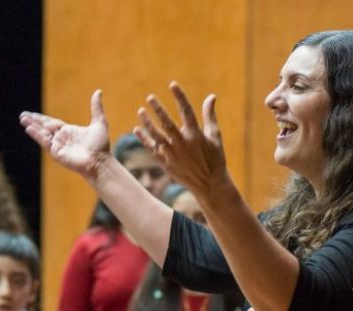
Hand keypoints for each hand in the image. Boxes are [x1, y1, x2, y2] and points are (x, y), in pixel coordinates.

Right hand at [20, 90, 110, 178]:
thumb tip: (99, 91)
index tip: (32, 115)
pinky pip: (45, 142)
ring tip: (22, 120)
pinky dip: (37, 135)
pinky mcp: (56, 153)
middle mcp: (62, 138)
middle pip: (44, 127)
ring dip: (32, 127)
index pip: (52, 123)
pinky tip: (29, 129)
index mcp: (69, 131)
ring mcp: (58, 146)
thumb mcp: (99, 122)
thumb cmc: (101, 146)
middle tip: (22, 116)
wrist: (100, 161)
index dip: (42, 119)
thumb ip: (96, 108)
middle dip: (34, 122)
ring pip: (42, 133)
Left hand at [135, 81, 227, 199]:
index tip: (172, 84)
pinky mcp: (166, 164)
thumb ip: (210, 115)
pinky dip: (144, 140)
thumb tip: (211, 96)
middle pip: (168, 123)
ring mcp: (173, 154)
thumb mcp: (215, 136)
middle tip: (150, 97)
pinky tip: (137, 129)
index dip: (180, 97)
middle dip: (158, 109)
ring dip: (147, 123)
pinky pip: (152, 150)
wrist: (209, 184)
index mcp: (196, 135)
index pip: (186, 111)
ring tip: (140, 111)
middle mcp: (183, 144)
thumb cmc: (214, 158)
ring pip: (157, 136)